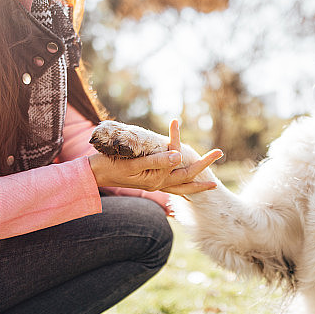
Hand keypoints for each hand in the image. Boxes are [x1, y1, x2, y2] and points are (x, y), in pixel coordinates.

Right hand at [88, 120, 221, 194]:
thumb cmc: (110, 164)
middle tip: (220, 152)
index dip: (183, 144)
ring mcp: (155, 185)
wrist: (95, 174)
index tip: (182, 126)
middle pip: (187, 177)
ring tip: (212, 182)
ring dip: (197, 182)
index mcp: (156, 179)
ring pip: (181, 186)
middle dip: (204, 165)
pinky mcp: (150, 182)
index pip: (178, 161)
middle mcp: (158, 184)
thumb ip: (157, 161)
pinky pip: (172, 187)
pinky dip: (182, 186)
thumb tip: (179, 156)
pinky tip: (188, 184)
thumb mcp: (133, 162)